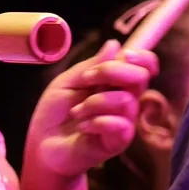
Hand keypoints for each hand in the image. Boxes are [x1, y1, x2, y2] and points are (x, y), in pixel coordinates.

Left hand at [27, 40, 156, 178]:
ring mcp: (124, 121)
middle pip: (141, 78)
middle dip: (111, 71)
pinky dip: (96, 121)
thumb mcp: (67, 82)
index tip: (123, 55)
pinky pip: (120, 124)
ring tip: (76, 111)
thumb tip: (114, 44)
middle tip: (86, 80)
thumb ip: (91, 66)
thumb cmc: (55, 113)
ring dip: (95, 102)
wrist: (43, 144)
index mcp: (116, 83)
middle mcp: (126, 100)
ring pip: (126, 100)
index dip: (141, 57)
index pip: (145, 66)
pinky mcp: (118, 141)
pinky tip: (82, 127)